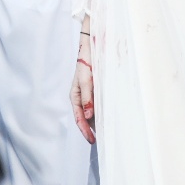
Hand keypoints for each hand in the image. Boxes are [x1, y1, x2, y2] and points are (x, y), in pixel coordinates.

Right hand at [70, 19, 94, 143]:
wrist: (92, 43)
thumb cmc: (86, 60)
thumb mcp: (86, 79)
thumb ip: (87, 97)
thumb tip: (89, 116)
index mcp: (75, 96)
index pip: (79, 118)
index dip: (85, 131)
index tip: (93, 141)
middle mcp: (81, 96)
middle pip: (85, 118)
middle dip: (91, 130)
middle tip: (101, 141)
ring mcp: (89, 93)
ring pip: (92, 112)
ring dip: (97, 122)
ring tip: (106, 133)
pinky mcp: (96, 88)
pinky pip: (98, 104)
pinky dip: (102, 112)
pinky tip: (109, 116)